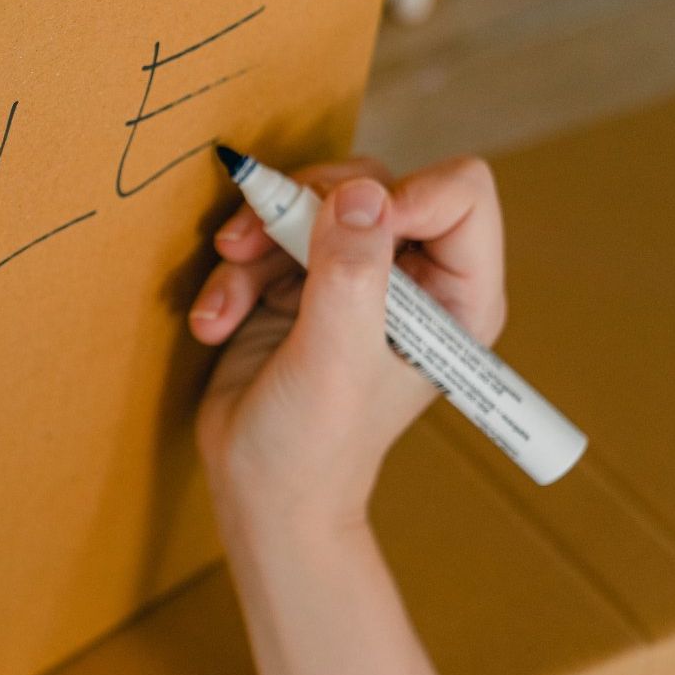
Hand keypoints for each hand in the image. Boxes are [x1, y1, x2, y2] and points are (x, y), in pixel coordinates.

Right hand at [187, 156, 507, 529]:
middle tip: (250, 242)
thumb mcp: (336, 357)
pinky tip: (215, 323)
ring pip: (308, 204)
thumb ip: (352, 271)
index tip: (340, 224)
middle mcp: (413, 279)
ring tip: (222, 302)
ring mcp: (353, 278)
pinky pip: (265, 238)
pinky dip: (231, 276)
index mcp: (457, 296)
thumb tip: (361, 191)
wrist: (261, 491)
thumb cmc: (315, 447)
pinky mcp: (299, 284)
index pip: (460, 194)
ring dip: (253, 246)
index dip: (402, 195)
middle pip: (371, 184)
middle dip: (304, 209)